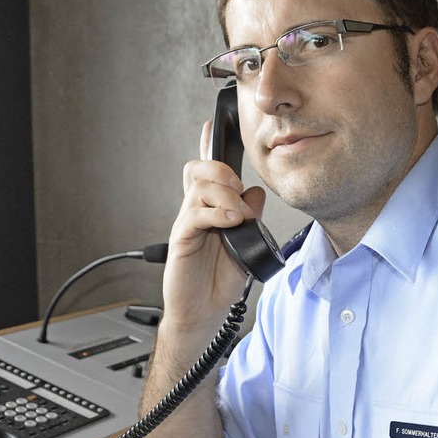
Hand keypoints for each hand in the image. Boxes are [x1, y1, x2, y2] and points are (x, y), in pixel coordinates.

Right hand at [161, 120, 265, 334]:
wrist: (204, 312)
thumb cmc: (220, 282)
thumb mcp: (246, 245)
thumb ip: (251, 218)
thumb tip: (256, 193)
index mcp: (211, 210)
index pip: (206, 172)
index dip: (207, 146)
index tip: (212, 125)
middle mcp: (196, 212)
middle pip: (197, 169)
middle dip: (220, 170)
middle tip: (238, 188)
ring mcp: (188, 224)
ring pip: (199, 187)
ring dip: (225, 194)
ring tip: (239, 215)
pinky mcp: (181, 240)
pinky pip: (194, 214)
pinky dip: (216, 214)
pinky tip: (231, 222)